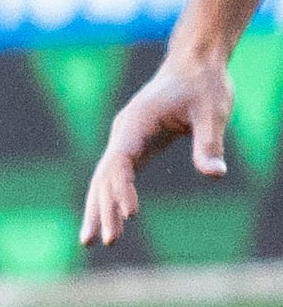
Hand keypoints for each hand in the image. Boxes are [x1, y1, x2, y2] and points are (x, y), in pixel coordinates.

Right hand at [83, 49, 237, 244]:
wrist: (195, 63)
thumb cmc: (204, 85)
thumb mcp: (213, 112)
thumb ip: (209, 144)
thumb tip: (215, 175)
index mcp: (135, 123)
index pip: (121, 162)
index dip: (122, 189)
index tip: (130, 215)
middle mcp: (123, 133)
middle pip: (105, 177)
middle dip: (101, 209)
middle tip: (103, 242)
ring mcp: (125, 140)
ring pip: (104, 180)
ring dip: (98, 209)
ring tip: (91, 242)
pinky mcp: (135, 146)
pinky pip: (117, 177)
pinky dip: (110, 198)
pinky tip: (111, 220)